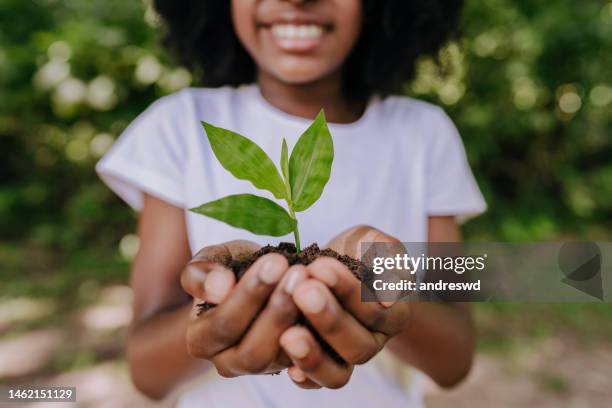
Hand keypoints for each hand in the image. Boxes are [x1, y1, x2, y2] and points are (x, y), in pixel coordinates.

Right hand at [180, 241, 308, 376]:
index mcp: (202, 340)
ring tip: (313, 284)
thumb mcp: (213, 259)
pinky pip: (310, 362)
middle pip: (252, 352)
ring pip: (282, 358)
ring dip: (300, 320)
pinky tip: (331, 304)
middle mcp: (230, 362)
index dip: (249, 295)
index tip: (275, 262)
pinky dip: (320, 336)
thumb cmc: (232, 268)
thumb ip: (203, 272)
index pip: (224, 325)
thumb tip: (220, 289)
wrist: (263, 278)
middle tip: (299, 273)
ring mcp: (265, 367)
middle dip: (278, 311)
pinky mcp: (295, 365)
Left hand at [280, 226, 411, 388]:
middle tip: (302, 290)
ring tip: (287, 333)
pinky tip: (285, 360)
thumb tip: (378, 280)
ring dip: (313, 354)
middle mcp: (372, 342)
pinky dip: (303, 377)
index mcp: (393, 314)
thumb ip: (382, 250)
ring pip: (339, 373)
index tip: (321, 267)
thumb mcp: (370, 239)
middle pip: (359, 345)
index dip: (350, 291)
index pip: (378, 310)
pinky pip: (316, 383)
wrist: (329, 269)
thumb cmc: (353, 252)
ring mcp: (346, 358)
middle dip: (329, 318)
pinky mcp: (322, 367)